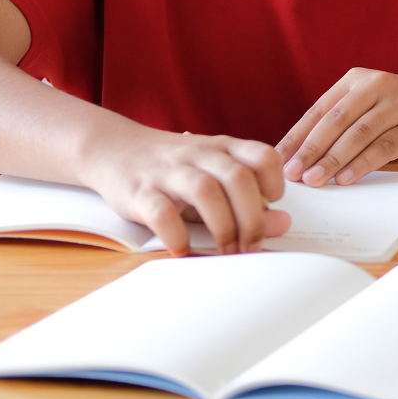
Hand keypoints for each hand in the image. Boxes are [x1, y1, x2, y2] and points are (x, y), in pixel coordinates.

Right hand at [81, 130, 289, 256]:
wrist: (114, 149)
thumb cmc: (173, 168)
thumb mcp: (213, 176)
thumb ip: (248, 199)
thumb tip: (284, 224)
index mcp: (222, 148)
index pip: (262, 156)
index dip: (274, 184)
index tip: (271, 207)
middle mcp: (199, 154)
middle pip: (237, 178)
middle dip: (251, 218)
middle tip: (251, 247)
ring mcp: (168, 171)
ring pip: (205, 190)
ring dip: (222, 226)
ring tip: (227, 251)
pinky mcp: (139, 191)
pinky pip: (162, 212)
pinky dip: (177, 235)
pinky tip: (184, 250)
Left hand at [277, 68, 397, 187]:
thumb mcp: (368, 105)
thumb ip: (340, 123)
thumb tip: (299, 156)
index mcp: (357, 80)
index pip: (320, 109)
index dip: (298, 135)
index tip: (279, 160)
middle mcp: (376, 85)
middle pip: (336, 120)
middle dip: (311, 149)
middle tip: (293, 174)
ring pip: (359, 134)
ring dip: (334, 160)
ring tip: (315, 180)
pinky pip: (384, 146)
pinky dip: (363, 164)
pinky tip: (347, 179)